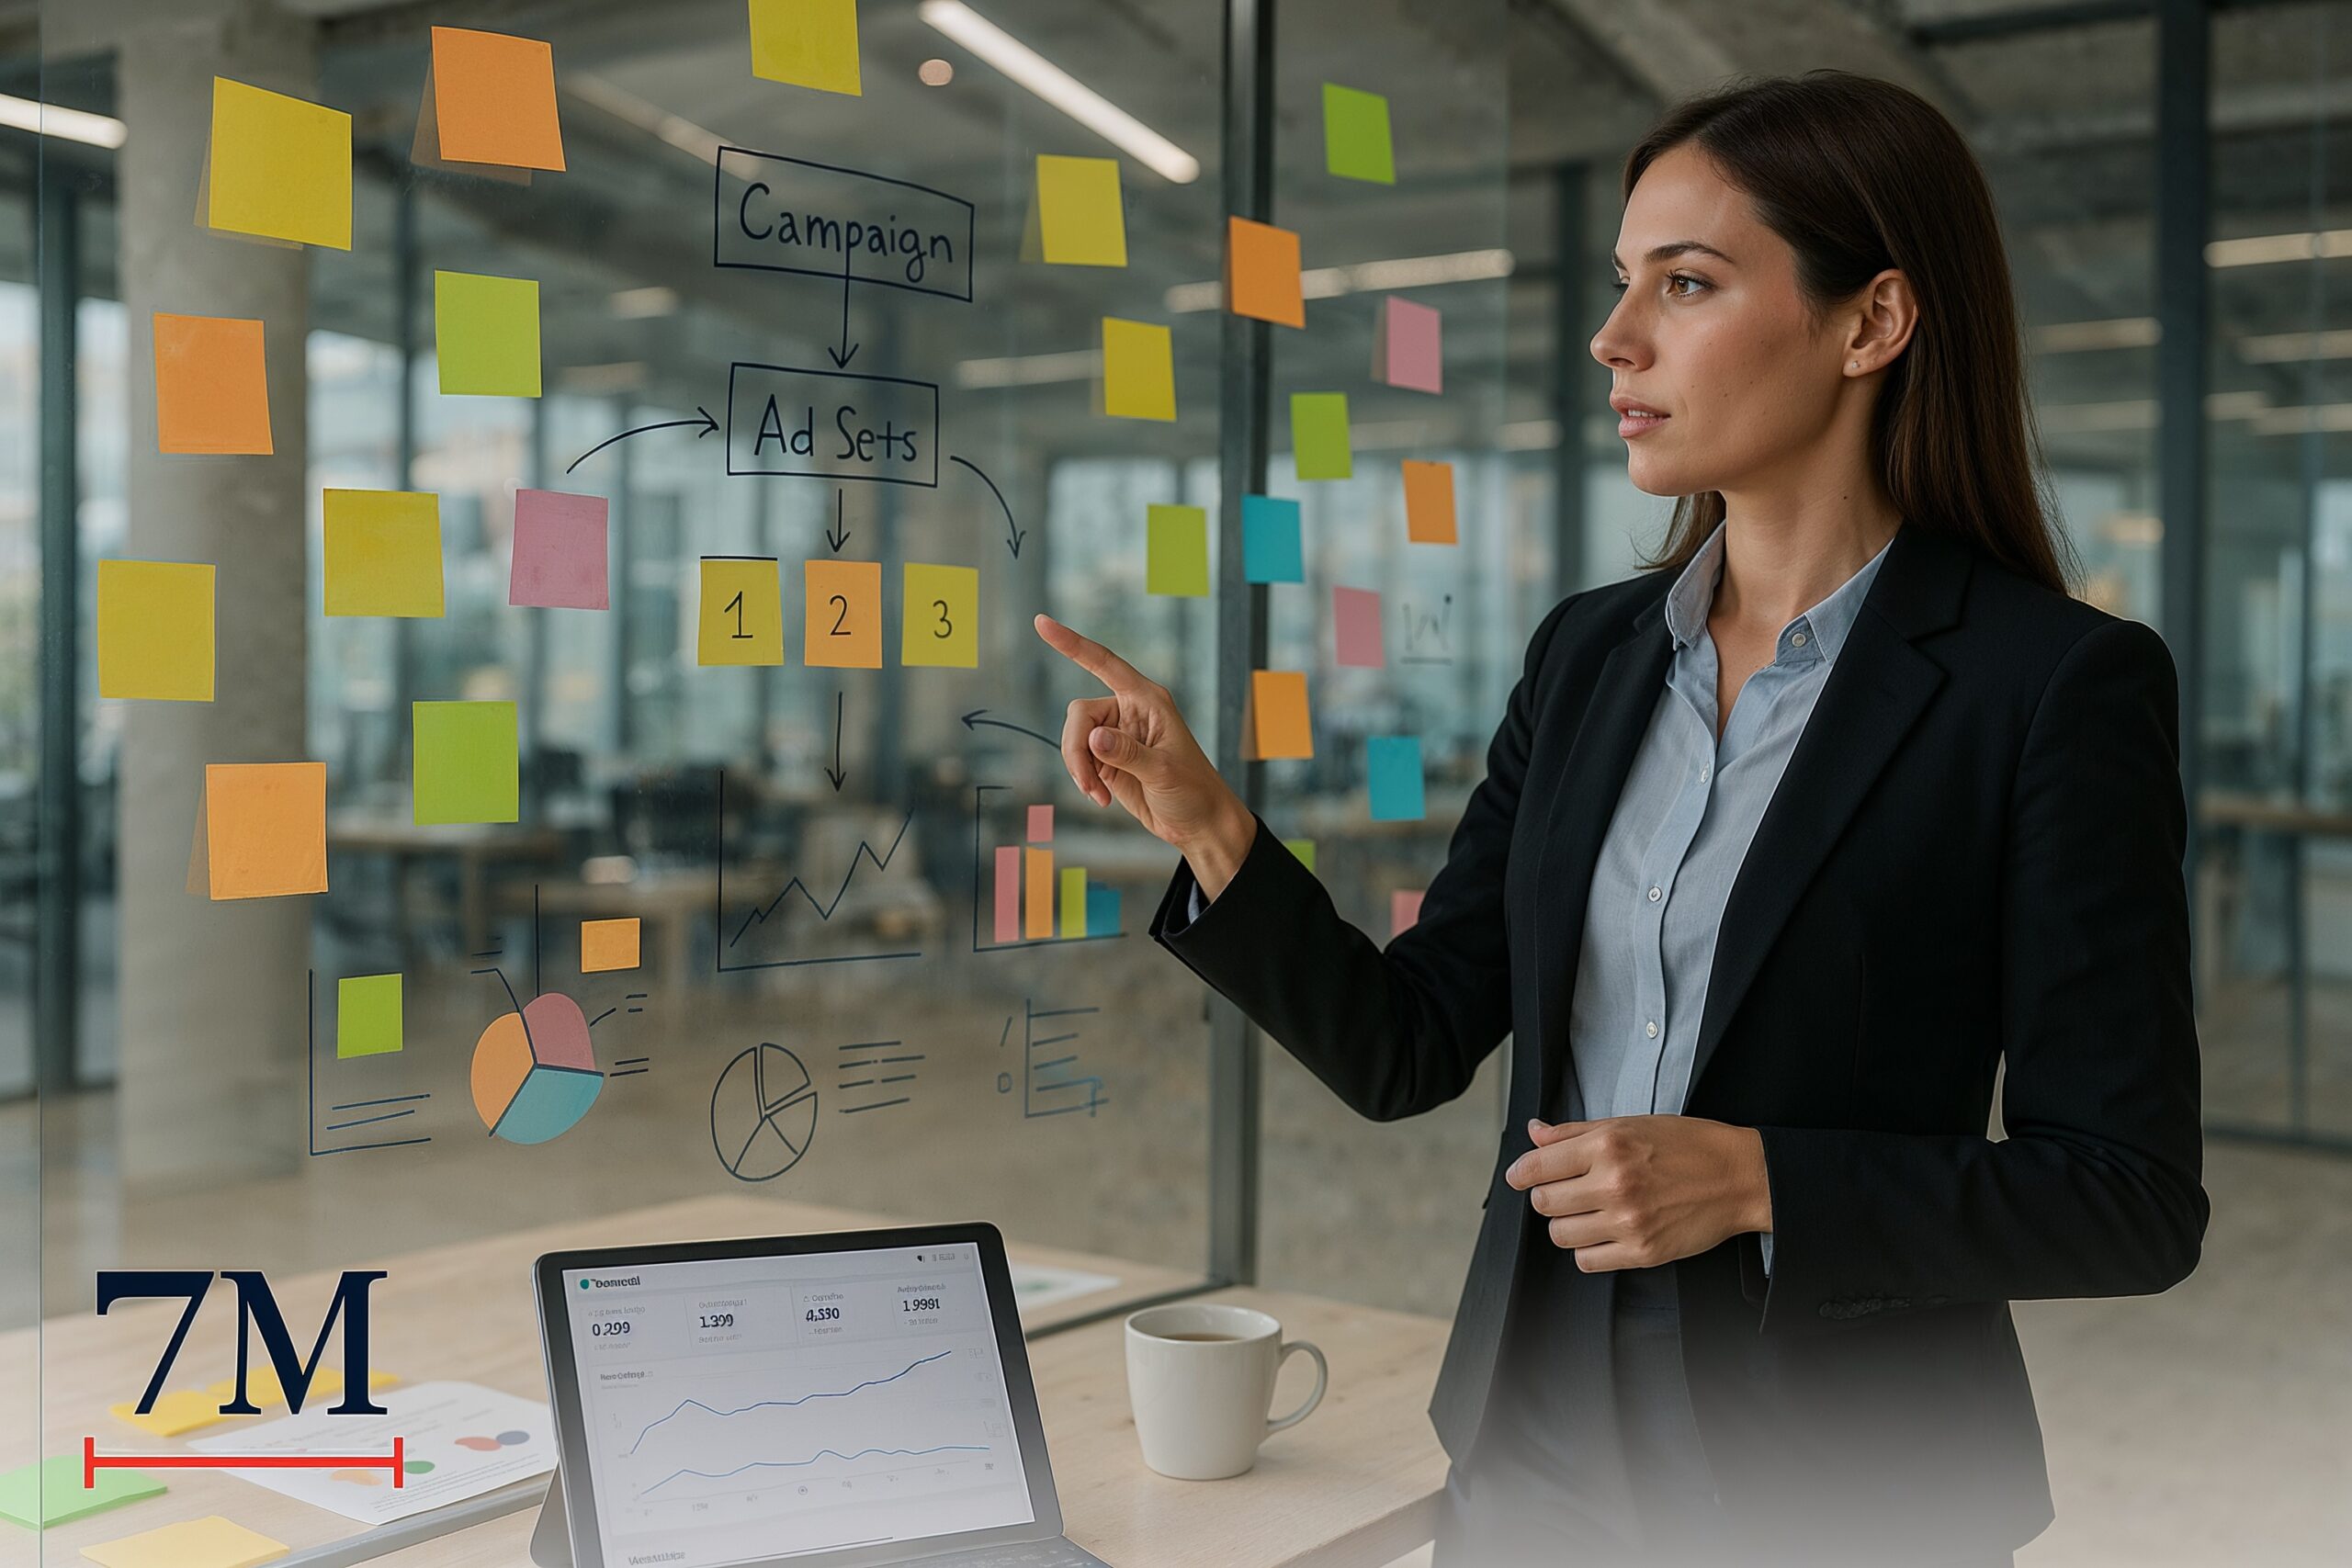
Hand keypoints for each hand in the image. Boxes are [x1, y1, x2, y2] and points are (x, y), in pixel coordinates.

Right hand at [1032, 613, 1255, 895]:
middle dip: (1076, 749)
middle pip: (1079, 713)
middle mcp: (1129, 711)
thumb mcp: (1164, 771)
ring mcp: (1116, 736)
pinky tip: (1102, 798)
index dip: (1072, 644)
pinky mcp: (1107, 760)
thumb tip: (1094, 736)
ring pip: (1074, 739)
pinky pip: (1079, 760)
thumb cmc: (1194, 791)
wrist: (1199, 824)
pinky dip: (1083, 780)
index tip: (1041, 623)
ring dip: (1079, 769)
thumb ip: (1127, 753)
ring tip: (1098, 796)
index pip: (1104, 664)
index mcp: (1148, 700)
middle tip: (1088, 783)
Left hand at [1503, 1114, 1771, 1271]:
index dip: (1521, 1173)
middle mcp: (1614, 1184)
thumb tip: (1534, 1134)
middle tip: (1565, 1191)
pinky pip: (1587, 1261)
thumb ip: (1575, 1132)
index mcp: (1607, 1146)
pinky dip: (1588, 1250)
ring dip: (1566, 1224)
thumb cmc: (1686, 1146)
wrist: (1738, 1177)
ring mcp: (1628, 1222)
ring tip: (1587, 1212)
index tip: (1520, 1177)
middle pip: (1544, 1202)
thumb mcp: (1628, 1125)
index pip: (1537, 1166)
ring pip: (1560, 1234)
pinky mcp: (1643, 1253)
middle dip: (1546, 1196)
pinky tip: (1602, 1233)